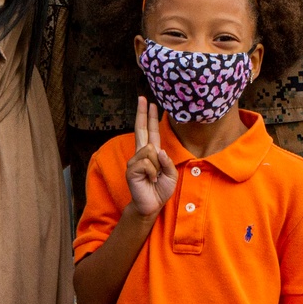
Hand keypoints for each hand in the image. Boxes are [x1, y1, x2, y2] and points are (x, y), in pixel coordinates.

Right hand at [126, 98, 177, 216]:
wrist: (152, 205)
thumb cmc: (160, 190)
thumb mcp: (171, 174)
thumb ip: (167, 161)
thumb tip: (157, 150)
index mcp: (152, 153)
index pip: (151, 131)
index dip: (150, 117)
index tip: (149, 103)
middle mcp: (142, 153)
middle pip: (141, 128)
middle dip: (142, 113)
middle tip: (142, 98)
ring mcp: (135, 160)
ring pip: (151, 150)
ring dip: (157, 166)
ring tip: (154, 177)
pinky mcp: (131, 169)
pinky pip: (147, 162)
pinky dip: (152, 172)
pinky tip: (150, 179)